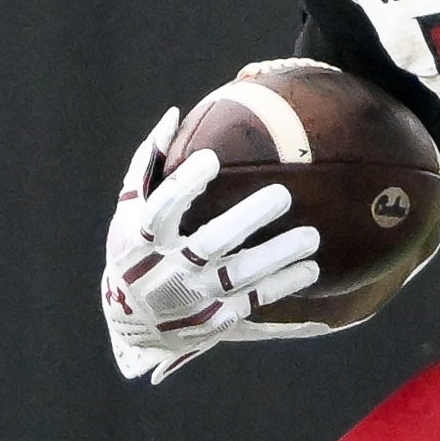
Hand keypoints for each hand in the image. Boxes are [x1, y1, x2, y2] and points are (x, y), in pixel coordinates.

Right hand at [99, 107, 323, 383]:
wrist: (134, 325)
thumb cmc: (133, 253)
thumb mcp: (127, 213)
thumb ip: (147, 166)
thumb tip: (174, 115)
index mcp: (142, 240)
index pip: (162, 210)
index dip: (185, 186)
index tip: (212, 158)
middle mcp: (169, 271)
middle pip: (210, 244)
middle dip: (247, 220)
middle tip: (283, 195)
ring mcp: (195, 299)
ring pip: (240, 278)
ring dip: (277, 258)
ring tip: (312, 238)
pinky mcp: (217, 320)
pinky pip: (255, 306)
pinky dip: (282, 290)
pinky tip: (310, 272)